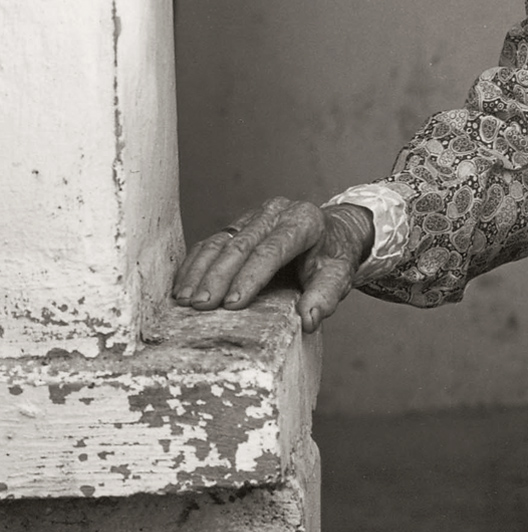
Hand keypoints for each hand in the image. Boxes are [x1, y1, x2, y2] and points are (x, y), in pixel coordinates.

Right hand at [172, 198, 374, 332]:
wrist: (332, 233)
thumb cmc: (333, 257)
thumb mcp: (340, 275)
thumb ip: (326, 296)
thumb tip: (309, 320)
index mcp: (303, 221)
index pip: (272, 250)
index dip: (251, 276)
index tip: (233, 304)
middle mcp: (277, 212)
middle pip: (241, 245)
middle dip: (218, 277)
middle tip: (201, 305)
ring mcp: (255, 215)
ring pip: (221, 241)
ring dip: (200, 271)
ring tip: (185, 300)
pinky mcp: (239, 224)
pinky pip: (212, 241)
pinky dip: (196, 264)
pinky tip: (183, 286)